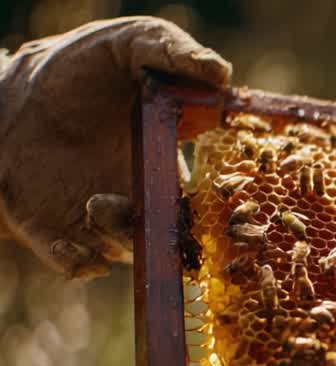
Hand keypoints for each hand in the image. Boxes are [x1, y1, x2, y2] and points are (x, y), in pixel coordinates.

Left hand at [0, 17, 230, 277]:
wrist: (16, 92)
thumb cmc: (85, 67)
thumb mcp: (132, 43)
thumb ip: (175, 52)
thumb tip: (222, 76)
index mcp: (175, 164)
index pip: (212, 200)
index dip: (224, 213)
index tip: (223, 207)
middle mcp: (147, 200)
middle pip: (175, 236)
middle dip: (171, 235)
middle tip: (155, 206)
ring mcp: (105, 221)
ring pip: (126, 249)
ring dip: (117, 235)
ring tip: (95, 202)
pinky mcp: (61, 233)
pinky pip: (77, 263)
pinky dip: (77, 260)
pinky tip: (67, 241)